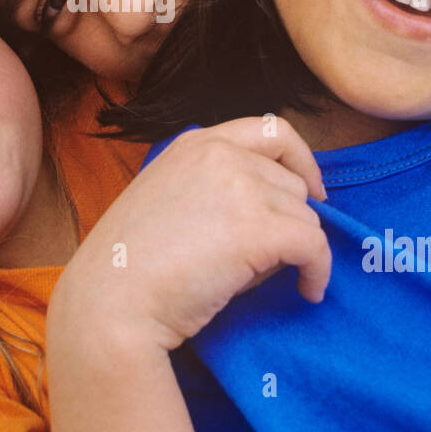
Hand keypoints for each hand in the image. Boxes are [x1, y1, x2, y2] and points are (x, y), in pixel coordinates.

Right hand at [51, 116, 331, 353]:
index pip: (270, 130)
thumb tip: (279, 213)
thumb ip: (215, 188)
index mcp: (195, 143)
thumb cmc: (130, 265)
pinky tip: (308, 291)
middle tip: (266, 258)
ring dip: (296, 249)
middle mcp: (221, 154)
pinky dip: (319, 271)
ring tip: (265, 279)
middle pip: (291, 183)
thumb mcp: (168, 199)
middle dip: (288, 220)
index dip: (300, 160)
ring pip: (305, 217)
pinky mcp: (258, 228)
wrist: (111, 301)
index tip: (311, 191)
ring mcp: (240, 187)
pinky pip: (315, 246)